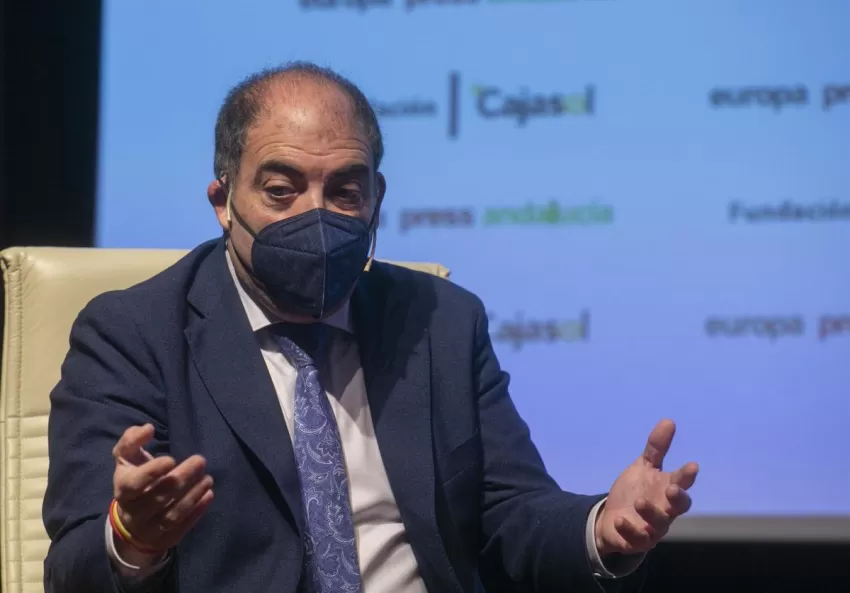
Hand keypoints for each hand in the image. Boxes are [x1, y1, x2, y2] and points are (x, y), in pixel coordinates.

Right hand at [111, 424, 213, 562]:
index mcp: (123, 490)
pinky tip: (209, 495)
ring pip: (171, 515)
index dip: (151, 473)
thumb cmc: (133, 480)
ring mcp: (149, 528)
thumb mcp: (126, 459)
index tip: (171, 459)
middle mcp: (133, 512)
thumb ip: (132, 440)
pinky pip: (181, 527)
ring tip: (208, 478)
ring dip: (192, 496)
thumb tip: (147, 428)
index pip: (134, 484)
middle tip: (200, 460)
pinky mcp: (164, 539)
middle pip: (157, 498)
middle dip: (181, 479)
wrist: (131, 521)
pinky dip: (197, 512)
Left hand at [594, 419, 697, 556]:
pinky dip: (629, 529)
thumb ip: (656, 448)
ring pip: (659, 524)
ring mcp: (652, 527)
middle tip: (672, 488)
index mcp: (667, 490)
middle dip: (677, 498)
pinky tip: (620, 519)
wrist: (612, 519)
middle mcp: (665, 510)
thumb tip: (669, 421)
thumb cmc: (635, 491)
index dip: (687, 476)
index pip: (682, 483)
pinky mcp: (636, 541)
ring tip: (639, 502)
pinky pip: (636, 539)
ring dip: (651, 513)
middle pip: (678, 507)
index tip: (692, 465)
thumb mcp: (643, 467)